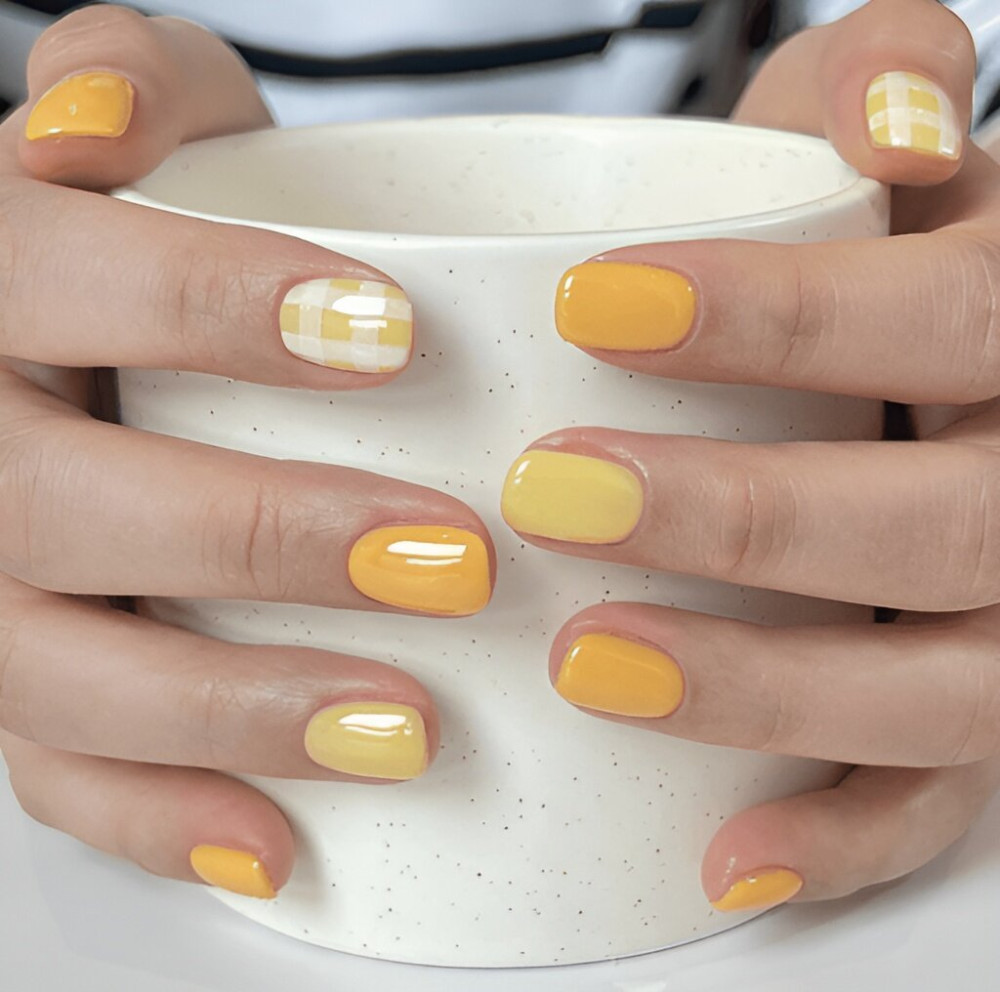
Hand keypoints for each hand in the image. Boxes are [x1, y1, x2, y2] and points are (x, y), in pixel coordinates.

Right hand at [0, 6, 492, 899]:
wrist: (78, 325)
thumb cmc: (137, 219)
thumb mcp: (145, 114)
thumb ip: (129, 75)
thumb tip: (97, 123)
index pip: (71, 283)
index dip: (217, 307)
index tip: (394, 336)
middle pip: (72, 511)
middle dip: (265, 540)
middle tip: (452, 558)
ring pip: (65, 677)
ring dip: (238, 712)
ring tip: (407, 724)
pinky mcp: (22, 682)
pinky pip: (58, 778)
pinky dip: (166, 822)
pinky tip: (284, 842)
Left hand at [501, 0, 999, 912]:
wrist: (933, 356)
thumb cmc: (891, 243)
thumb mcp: (888, 142)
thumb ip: (889, 74)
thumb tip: (889, 117)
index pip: (949, 319)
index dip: (781, 318)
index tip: (590, 308)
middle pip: (938, 523)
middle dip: (740, 516)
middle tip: (554, 494)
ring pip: (935, 688)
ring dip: (763, 687)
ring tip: (589, 661)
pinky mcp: (966, 722)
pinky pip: (932, 804)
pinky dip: (837, 840)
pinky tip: (719, 852)